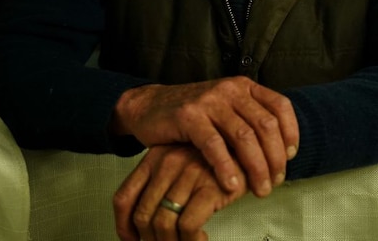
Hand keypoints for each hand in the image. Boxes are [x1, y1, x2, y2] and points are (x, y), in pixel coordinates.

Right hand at [111, 76, 297, 196]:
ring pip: (244, 136)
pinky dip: (226, 167)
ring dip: (256, 167)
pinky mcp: (188, 116)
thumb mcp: (226, 109)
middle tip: (276, 182)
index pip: (280, 106)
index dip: (291, 132)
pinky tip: (231, 185)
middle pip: (265, 125)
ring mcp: (209, 101)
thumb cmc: (193, 115)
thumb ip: (250, 121)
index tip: (290, 157)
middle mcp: (230, 90)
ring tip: (259, 189)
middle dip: (275, 158)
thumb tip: (283, 152)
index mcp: (244, 86)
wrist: (149, 106)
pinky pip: (214, 145)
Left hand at [113, 144, 245, 240]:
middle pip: (143, 216)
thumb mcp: (182, 164)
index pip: (123, 198)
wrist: (254, 146)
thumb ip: (162, 185)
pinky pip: (188, 226)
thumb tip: (142, 226)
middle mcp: (168, 162)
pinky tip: (201, 239)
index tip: (132, 240)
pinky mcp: (211, 186)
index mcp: (155, 156)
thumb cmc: (219, 158)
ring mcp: (189, 173)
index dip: (123, 227)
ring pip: (163, 224)